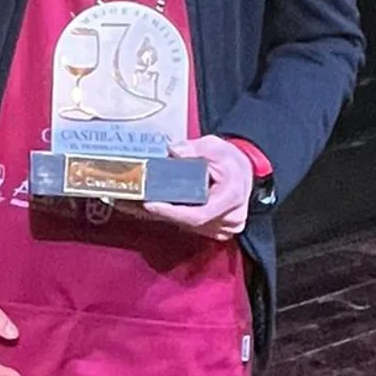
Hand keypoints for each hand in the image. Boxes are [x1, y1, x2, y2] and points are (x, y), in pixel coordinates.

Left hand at [132, 135, 252, 238]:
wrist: (242, 172)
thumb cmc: (230, 160)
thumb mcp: (214, 146)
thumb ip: (194, 148)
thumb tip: (173, 150)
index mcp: (231, 197)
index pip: (198, 214)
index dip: (171, 212)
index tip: (149, 204)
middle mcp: (229, 218)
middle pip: (187, 222)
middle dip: (159, 211)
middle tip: (132, 200)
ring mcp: (223, 228)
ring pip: (185, 227)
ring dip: (160, 216)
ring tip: (134, 202)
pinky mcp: (214, 230)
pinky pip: (187, 227)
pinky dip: (167, 217)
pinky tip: (146, 209)